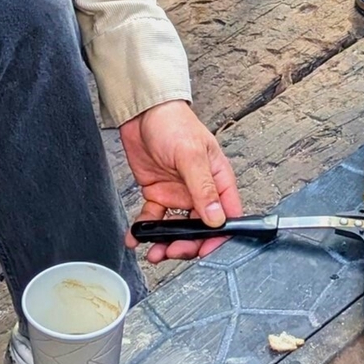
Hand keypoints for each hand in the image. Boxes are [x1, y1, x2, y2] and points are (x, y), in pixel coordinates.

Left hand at [121, 100, 242, 262]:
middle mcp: (200, 191)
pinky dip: (145, 230)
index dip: (218, 237)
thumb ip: (203, 189)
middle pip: (200, 228)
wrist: (142, 112)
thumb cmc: (174, 124)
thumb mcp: (191, 155)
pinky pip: (153, 218)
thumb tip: (216, 218)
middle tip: (172, 251)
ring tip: (154, 252)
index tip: (205, 251)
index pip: (226, 216)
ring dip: (166, 242)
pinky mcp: (158, 194)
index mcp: (218, 181)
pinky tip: (136, 237)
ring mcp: (178, 194)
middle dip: (187, 244)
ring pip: (177, 228)